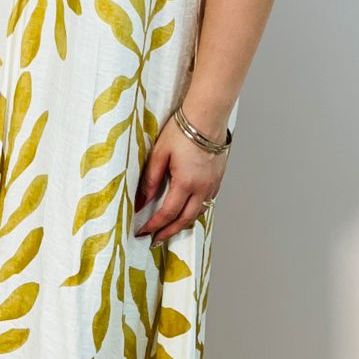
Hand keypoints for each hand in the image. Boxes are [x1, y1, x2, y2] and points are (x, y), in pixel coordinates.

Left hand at [134, 116, 229, 242]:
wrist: (206, 118)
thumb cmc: (182, 131)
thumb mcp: (159, 154)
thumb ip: (150, 180)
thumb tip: (141, 201)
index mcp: (186, 183)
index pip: (168, 213)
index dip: (154, 226)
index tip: (143, 232)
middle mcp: (202, 188)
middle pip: (185, 220)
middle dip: (168, 232)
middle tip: (155, 240)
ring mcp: (212, 185)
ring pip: (197, 213)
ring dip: (182, 223)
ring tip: (169, 228)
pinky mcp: (217, 179)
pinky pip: (206, 202)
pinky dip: (194, 211)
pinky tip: (186, 209)